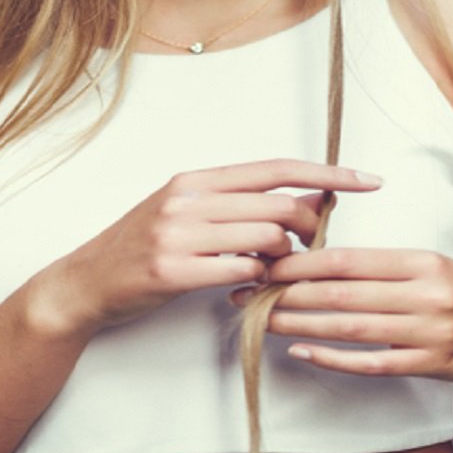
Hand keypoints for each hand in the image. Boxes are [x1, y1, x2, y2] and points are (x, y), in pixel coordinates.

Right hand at [27, 160, 382, 338]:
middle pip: (278, 205)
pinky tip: (247, 285)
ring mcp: (177, 235)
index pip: (275, 168)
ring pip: (265, 239)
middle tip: (308, 246)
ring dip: (282, 259)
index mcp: (194, 179)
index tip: (368, 181)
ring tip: (270, 268)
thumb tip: (295, 200)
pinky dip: (255, 280)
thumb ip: (231, 202)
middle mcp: (187, 199)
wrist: (84, 282)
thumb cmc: (139, 247)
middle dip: (309, 228)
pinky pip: (239, 272)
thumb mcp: (180, 210)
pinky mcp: (171, 271)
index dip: (326, 172)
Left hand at [233, 248, 452, 387]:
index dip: (301, 261)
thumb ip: (382, 261)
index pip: (348, 259)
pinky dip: (333, 357)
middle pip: (342, 293)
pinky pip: (371, 363)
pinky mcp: (429, 365)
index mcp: (420, 261)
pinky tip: (303, 349)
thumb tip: (321, 254)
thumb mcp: (430, 264)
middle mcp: (424, 294)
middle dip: (288, 292)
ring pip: (351, 328)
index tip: (265, 261)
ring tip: (263, 319)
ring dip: (301, 323)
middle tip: (250, 291)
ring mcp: (428, 332)